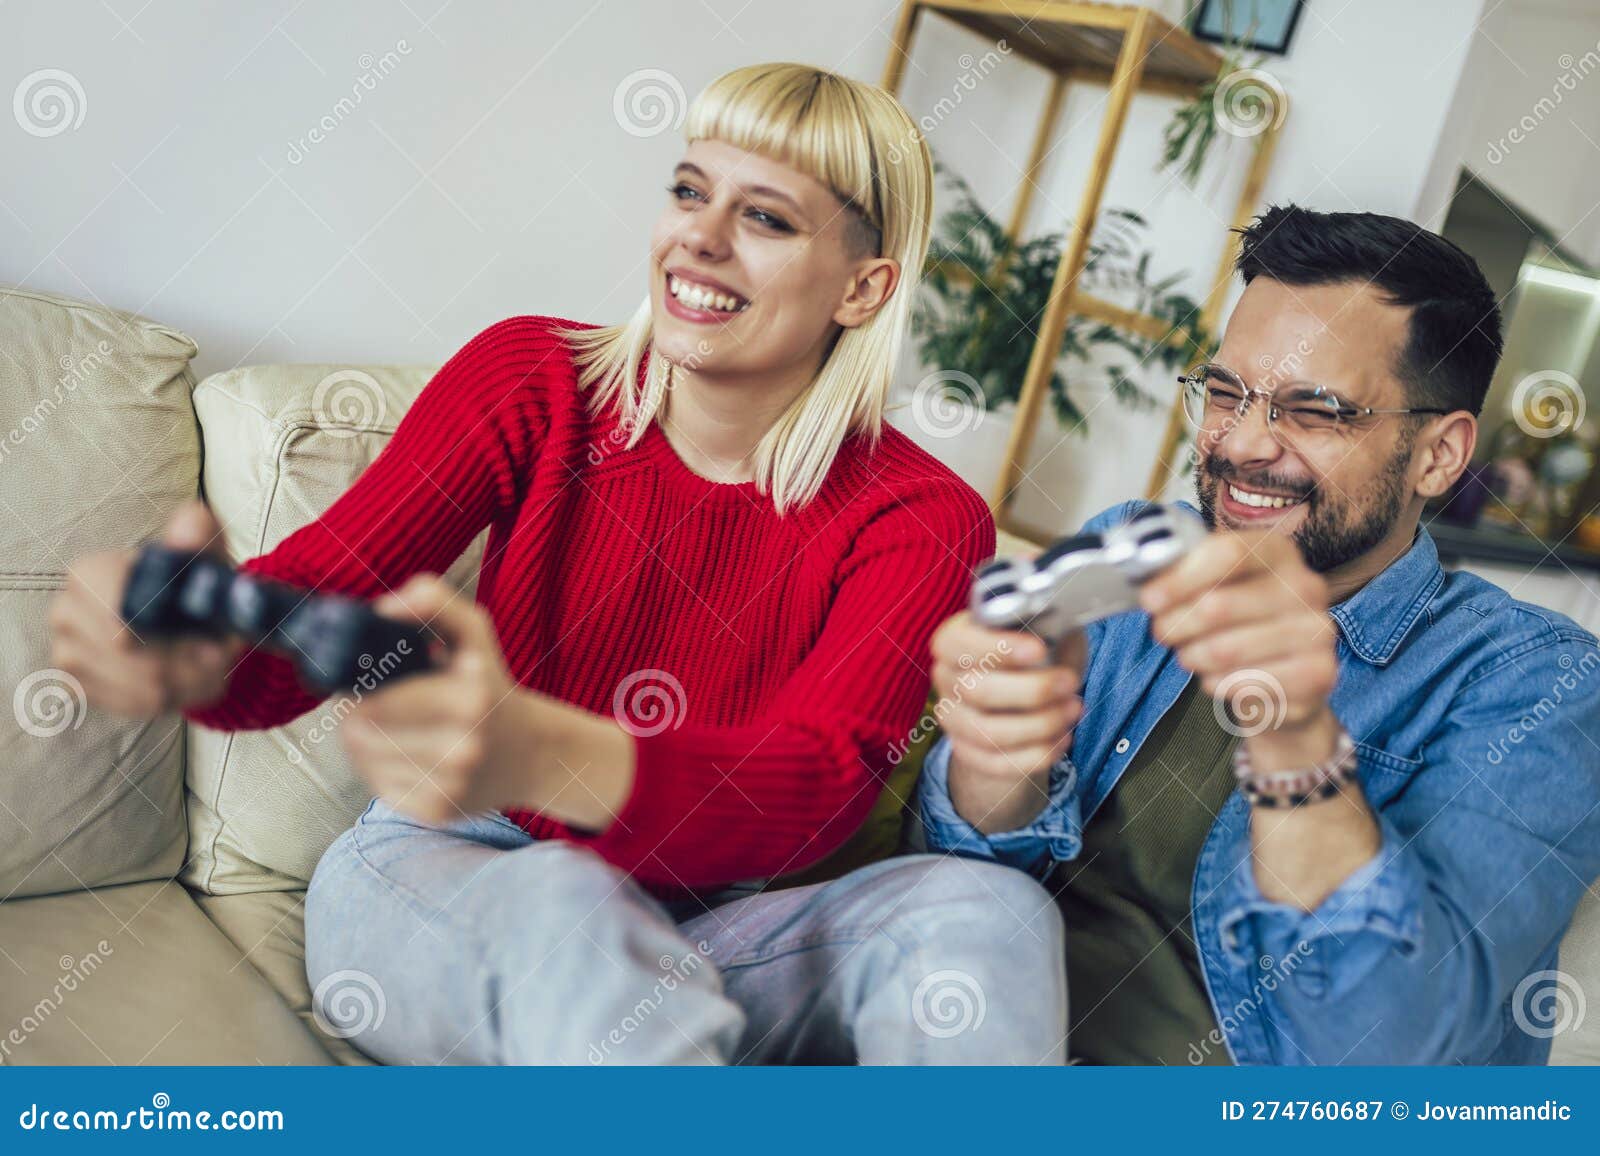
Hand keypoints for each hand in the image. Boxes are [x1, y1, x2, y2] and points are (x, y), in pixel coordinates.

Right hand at [48, 500, 241, 716]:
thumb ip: (199, 533)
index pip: (128, 618)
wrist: (179, 615)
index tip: (214, 638)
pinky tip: (187, 680)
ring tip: (209, 664)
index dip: (179, 634)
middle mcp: (66, 613)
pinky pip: (137, 706)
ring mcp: (68, 654)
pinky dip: (174, 698)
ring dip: (191, 682)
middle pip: (138, 659)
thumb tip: (190, 526)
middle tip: (220, 654)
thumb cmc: (190, 580)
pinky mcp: (83, 689)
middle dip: (190, 662)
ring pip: (144, 687)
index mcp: (89, 574)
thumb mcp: (202, 551)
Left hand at [340, 575, 535, 824]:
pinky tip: (402, 754)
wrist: (533, 753)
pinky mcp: (437, 813)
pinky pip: (380, 788)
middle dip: (356, 715)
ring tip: (388, 727)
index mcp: (469, 700)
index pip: (369, 705)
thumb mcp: (473, 634)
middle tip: (372, 703)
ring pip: (365, 761)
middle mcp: (462, 748)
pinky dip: (381, 769)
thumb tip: (383, 608)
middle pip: (360, 734)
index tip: (365, 683)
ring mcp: (450, 785)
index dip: (354, 692)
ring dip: (365, 742)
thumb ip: (434, 601)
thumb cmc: (492, 686)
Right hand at [929, 611, 1085, 833]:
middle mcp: (945, 677)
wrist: (1025, 698)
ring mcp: (951, 717)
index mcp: (954, 639)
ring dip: (1039, 725)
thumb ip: (1051, 630)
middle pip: (975, 691)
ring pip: (987, 732)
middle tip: (1070, 682)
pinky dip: (1036, 755)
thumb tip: (1057, 639)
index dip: (996, 647)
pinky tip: (1063, 739)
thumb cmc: (1039, 654)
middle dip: (1031, 690)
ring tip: (1074, 709)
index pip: (956, 644)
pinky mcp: (966, 751)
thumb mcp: (1049, 630)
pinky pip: (997, 763)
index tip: (1039, 648)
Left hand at [1139, 529, 1338, 754]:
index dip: (1181, 578)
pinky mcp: (1319, 674)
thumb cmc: (1239, 625)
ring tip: (1190, 656)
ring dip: (1193, 657)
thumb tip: (1145, 576)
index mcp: (1278, 552)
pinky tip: (1218, 679)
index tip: (1148, 600)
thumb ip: (1185, 575)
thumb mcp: (1215, 589)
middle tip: (1162, 632)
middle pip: (1218, 604)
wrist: (1285, 681)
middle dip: (1176, 623)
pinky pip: (1245, 684)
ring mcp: (1318, 631)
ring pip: (1226, 650)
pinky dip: (1218, 685)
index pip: (1228, 553)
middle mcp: (1305, 587)